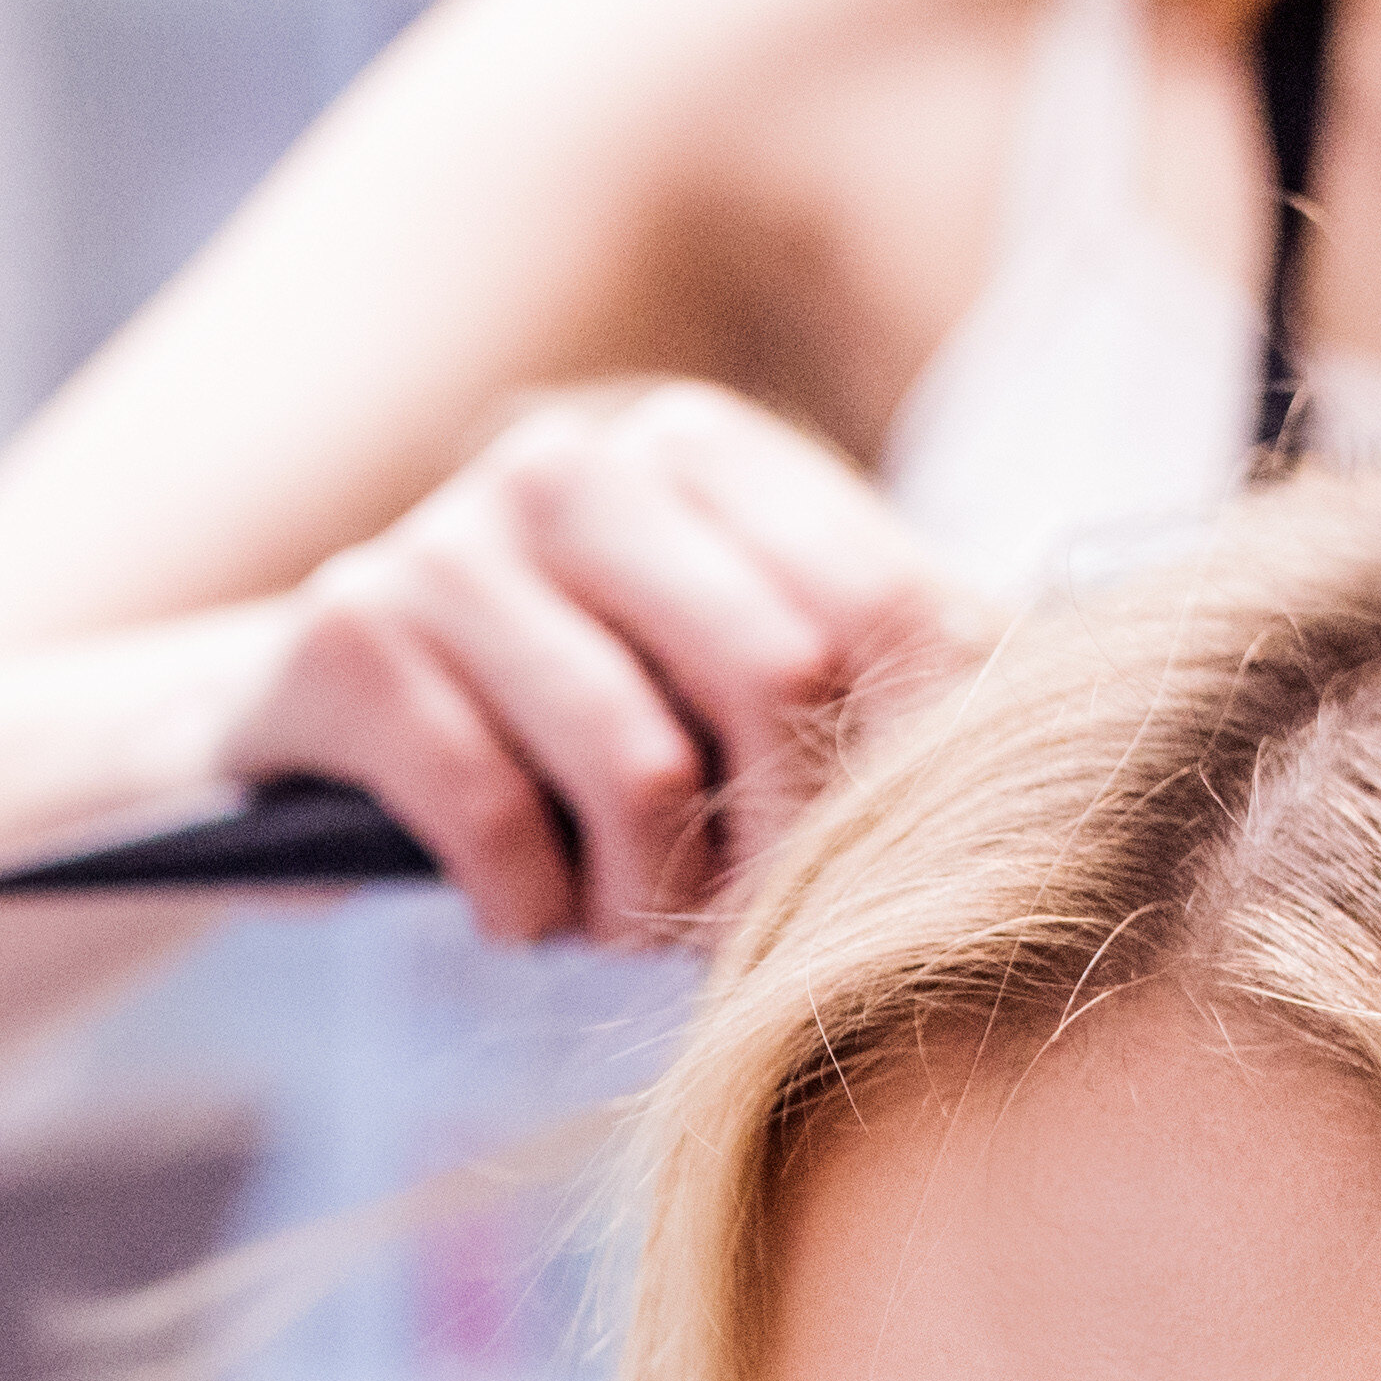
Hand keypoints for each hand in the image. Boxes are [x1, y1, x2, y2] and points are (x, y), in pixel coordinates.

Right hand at [220, 379, 988, 945]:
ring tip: (614, 920)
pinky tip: (514, 910)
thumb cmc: (569, 725)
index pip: (886, 605)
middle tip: (739, 933)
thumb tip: (1065, 748)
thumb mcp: (722, 679)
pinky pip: (490, 814)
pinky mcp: (346, 630)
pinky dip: (522, 906)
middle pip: (778, 679)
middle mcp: (579, 458)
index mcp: (704, 447)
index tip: (873, 877)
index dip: (901, 773)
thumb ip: (877, 679)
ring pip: (635, 765)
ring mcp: (451, 533)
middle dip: (778, 851)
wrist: (315, 734)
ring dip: (640, 900)